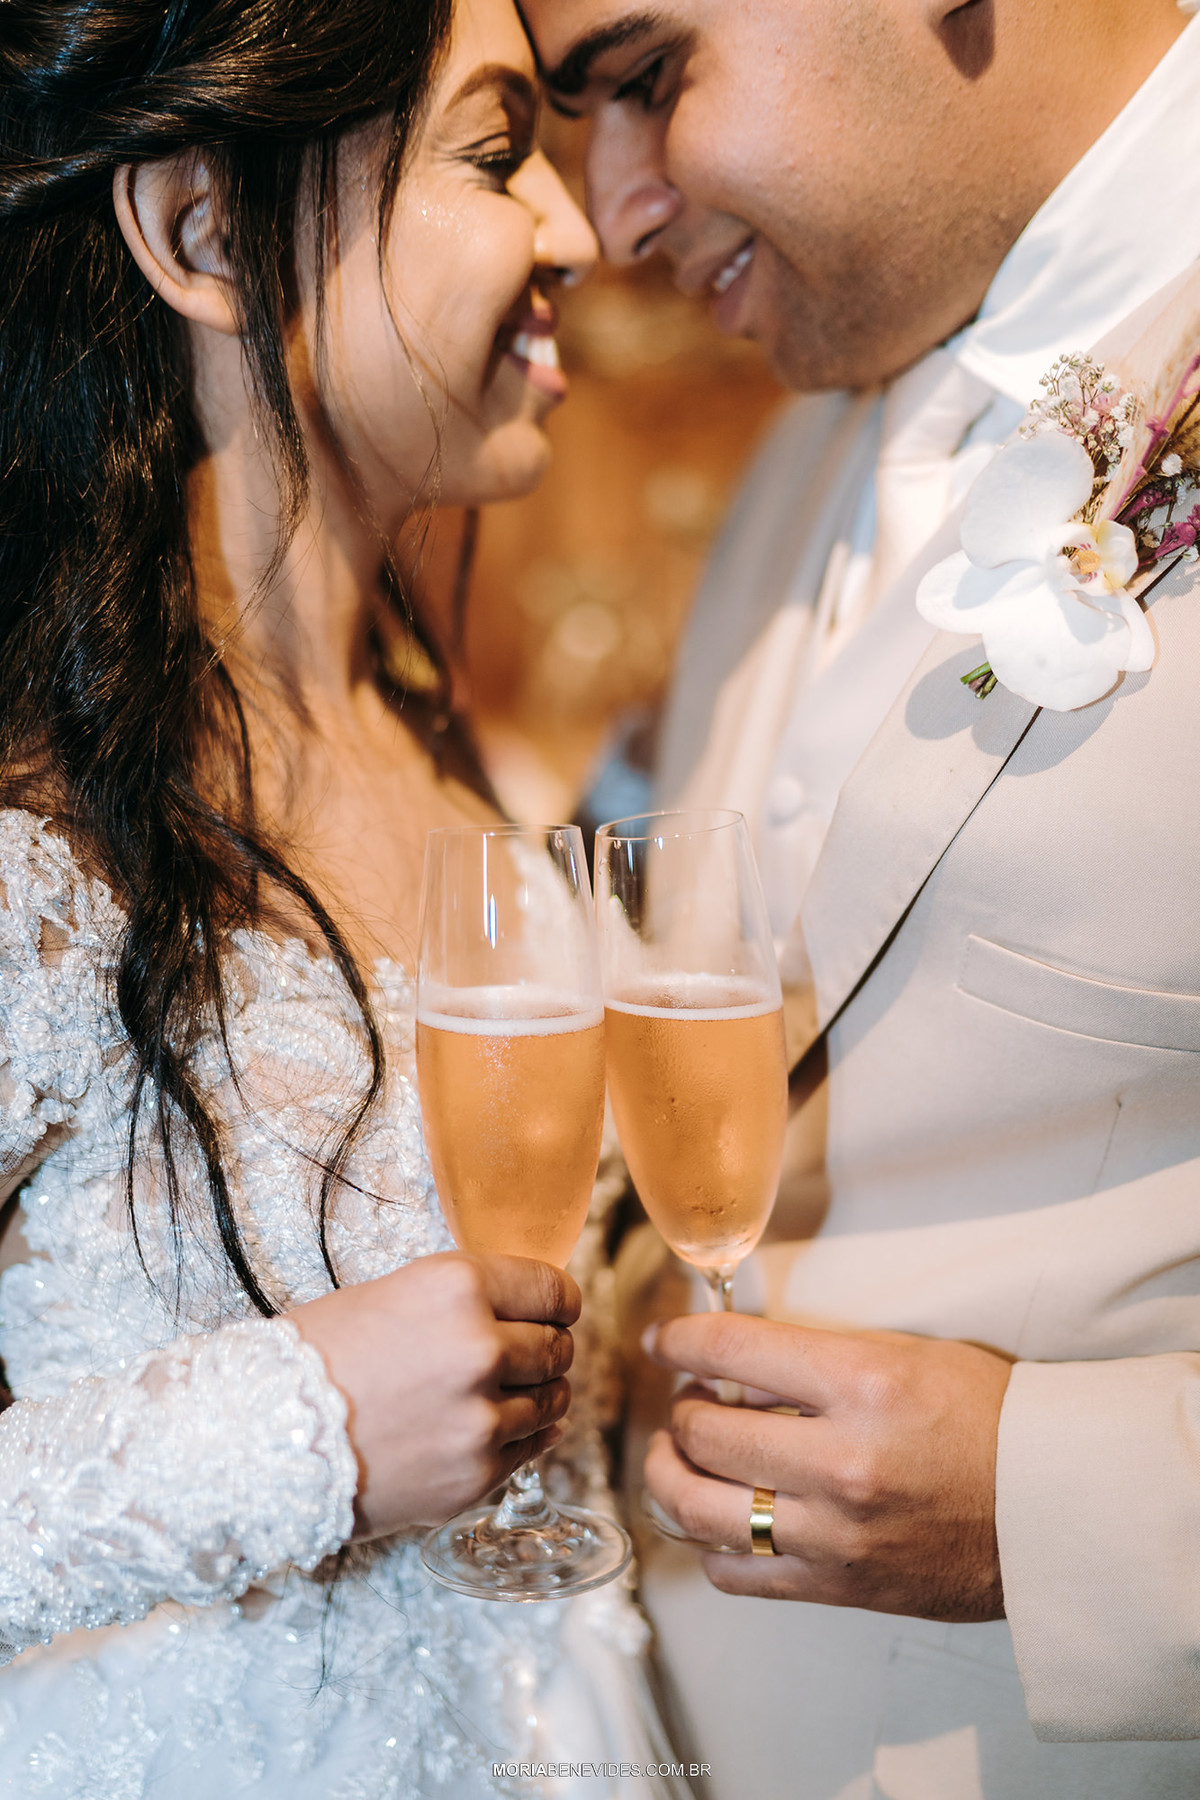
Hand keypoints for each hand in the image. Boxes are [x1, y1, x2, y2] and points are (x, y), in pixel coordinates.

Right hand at [291, 1252, 578, 1538]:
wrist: (258, 1438)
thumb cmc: (317, 1357)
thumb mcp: (394, 1295)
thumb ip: (465, 1301)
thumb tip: (526, 1310)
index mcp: (457, 1288)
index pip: (551, 1289)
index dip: (558, 1299)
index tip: (556, 1308)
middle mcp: (480, 1349)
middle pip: (557, 1346)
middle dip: (548, 1346)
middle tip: (528, 1351)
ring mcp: (481, 1419)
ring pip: (553, 1399)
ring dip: (540, 1393)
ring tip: (505, 1392)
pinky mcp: (475, 1477)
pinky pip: (532, 1448)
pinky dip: (526, 1435)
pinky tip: (499, 1426)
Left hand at [643, 1311, 1011, 1620]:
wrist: (1053, 1511)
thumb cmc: (987, 1420)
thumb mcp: (904, 1355)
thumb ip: (814, 1358)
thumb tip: (732, 1361)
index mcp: (862, 1385)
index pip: (731, 1349)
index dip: (680, 1338)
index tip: (662, 1338)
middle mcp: (840, 1461)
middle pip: (704, 1431)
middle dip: (680, 1408)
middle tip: (688, 1398)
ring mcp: (832, 1534)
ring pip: (698, 1508)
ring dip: (669, 1474)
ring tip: (679, 1455)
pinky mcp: (834, 1587)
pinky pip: (733, 1572)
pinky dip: (708, 1540)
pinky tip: (718, 1514)